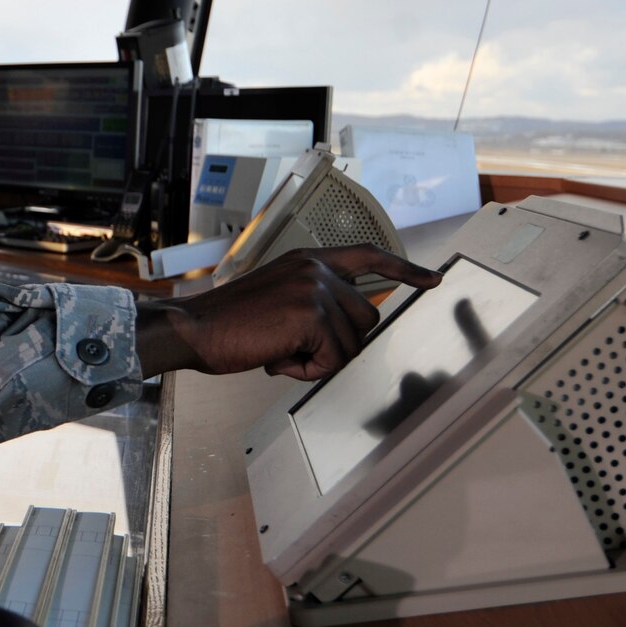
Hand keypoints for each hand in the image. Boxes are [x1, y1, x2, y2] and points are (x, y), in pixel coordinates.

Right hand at [134, 245, 442, 380]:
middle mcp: (315, 268)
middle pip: (366, 318)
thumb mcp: (277, 299)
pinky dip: (305, 371)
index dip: (403, 270)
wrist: (195, 328)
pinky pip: (331, 359)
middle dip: (338, 345)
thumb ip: (312, 301)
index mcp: (308, 261)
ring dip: (317, 361)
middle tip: (294, 350)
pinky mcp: (310, 315)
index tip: (431, 279)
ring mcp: (315, 289)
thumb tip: (343, 330)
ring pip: (350, 344)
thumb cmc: (228, 324)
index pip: (367, 255)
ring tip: (278, 352)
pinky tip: (275, 359)